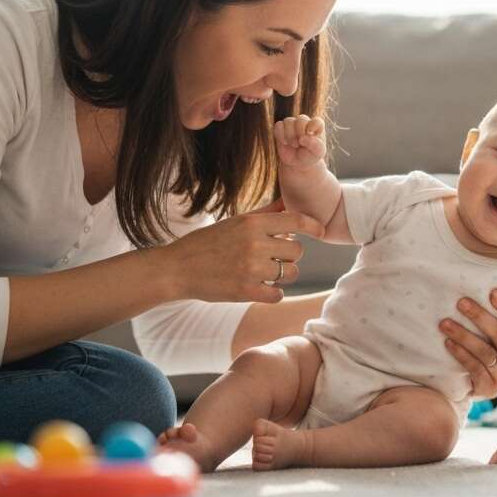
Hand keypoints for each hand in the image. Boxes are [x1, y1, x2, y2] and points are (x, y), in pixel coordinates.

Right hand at [155, 199, 324, 303]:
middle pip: (297, 251)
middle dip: (290, 255)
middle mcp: (254, 243)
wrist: (177, 269)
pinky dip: (273, 293)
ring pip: (290, 273)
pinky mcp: (246, 291)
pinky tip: (261, 288)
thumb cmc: (208, 243)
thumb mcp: (235, 222)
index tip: (320, 231)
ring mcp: (251, 268)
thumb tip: (287, 202)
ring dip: (283, 275)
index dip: (313, 225)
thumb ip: (264, 214)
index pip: (295, 221)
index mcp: (252, 223)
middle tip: (274, 257)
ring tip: (266, 273)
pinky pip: (277, 294)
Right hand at [273, 115, 325, 169]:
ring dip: (290, 135)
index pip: (317, 121)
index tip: (309, 134)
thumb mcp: (317, 152)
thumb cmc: (310, 155)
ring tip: (294, 145)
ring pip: (288, 121)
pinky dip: (281, 135)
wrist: (298, 162)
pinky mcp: (282, 128)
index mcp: (317, 126)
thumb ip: (314, 145)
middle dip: (300, 132)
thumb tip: (303, 138)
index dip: (313, 126)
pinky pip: (279, 125)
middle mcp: (305, 122)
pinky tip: (285, 143)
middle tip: (300, 144)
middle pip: (301, 119)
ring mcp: (292, 124)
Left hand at [439, 288, 496, 398]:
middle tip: (461, 302)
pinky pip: (475, 368)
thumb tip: (485, 288)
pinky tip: (448, 343)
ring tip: (444, 323)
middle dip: (479, 316)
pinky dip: (461, 354)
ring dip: (464, 335)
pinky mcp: (489, 388)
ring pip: (485, 352)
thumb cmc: (481, 351)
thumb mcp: (489, 335)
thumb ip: (490, 317)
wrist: (472, 386)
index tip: (492, 292)